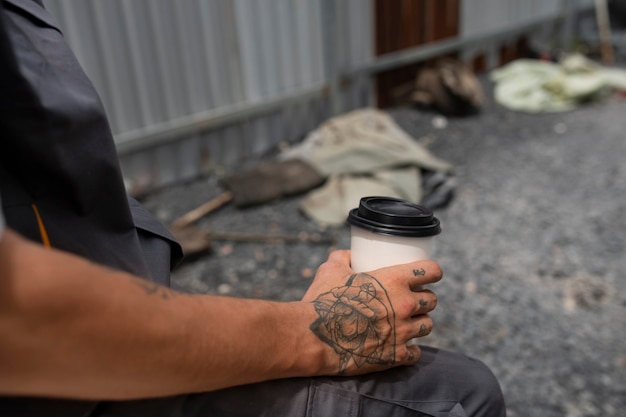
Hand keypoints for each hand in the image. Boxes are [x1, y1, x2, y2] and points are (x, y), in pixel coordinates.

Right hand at [302, 250, 441, 375]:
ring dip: (419, 323)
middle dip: (424, 299)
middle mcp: (404, 305)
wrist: (315, 337)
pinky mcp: (397, 355)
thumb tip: (349, 254)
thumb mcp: (331, 270)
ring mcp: (403, 332)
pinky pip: (416, 353)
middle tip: (412, 301)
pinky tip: (401, 346)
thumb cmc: (324, 301)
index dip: (432, 272)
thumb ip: (342, 258)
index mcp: (394, 279)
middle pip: (432, 300)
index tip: (430, 275)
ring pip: (427, 325)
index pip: (431, 271)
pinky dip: (410, 350)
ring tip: (408, 323)